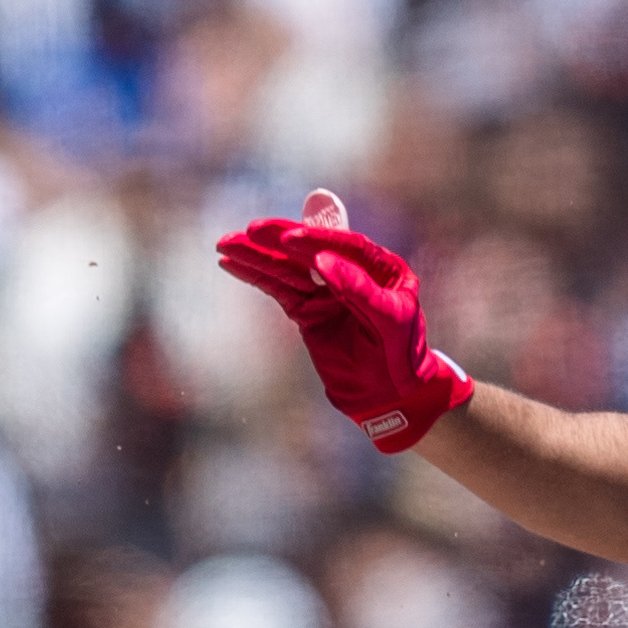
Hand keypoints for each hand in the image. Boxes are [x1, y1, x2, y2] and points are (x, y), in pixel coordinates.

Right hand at [214, 188, 476, 451]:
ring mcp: (326, 292)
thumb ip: (359, 290)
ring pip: (288, 269)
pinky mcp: (307, 311)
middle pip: (311, 251)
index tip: (289, 239)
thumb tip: (322, 261)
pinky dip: (256, 275)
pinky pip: (279, 289)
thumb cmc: (401, 358)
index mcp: (381, 268)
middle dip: (278, 240)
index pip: (346, 246)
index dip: (317, 239)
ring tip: (226, 244)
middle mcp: (351, 272)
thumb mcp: (390, 321)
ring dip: (257, 256)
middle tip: (251, 230)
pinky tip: (232, 262)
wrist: (390, 397)